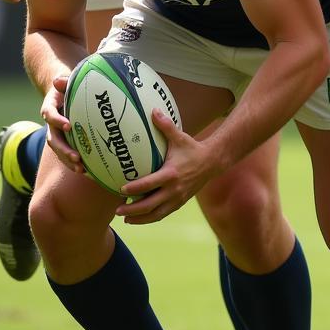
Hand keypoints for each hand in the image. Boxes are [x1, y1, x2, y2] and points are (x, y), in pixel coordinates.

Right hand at [40, 74, 82, 170]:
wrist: (65, 91)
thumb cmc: (69, 86)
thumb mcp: (67, 81)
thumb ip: (63, 81)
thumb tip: (57, 81)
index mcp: (50, 107)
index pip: (48, 114)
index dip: (57, 121)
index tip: (69, 126)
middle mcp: (51, 123)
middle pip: (53, 139)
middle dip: (64, 149)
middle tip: (77, 158)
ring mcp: (57, 133)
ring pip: (58, 149)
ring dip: (68, 160)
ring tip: (81, 169)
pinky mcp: (65, 139)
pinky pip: (67, 152)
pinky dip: (75, 162)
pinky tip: (88, 171)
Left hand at [115, 109, 219, 223]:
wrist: (212, 162)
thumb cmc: (192, 149)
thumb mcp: (179, 137)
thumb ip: (165, 125)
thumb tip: (153, 110)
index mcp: (171, 174)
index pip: (149, 184)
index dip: (134, 188)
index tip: (121, 189)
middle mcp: (174, 189)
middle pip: (150, 205)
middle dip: (132, 210)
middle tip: (117, 210)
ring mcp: (177, 198)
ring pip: (156, 214)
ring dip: (140, 218)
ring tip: (126, 219)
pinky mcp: (180, 203)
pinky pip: (163, 214)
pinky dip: (150, 218)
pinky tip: (140, 218)